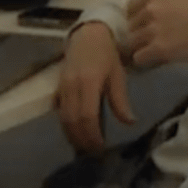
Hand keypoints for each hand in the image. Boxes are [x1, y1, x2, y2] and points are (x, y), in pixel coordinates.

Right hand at [56, 22, 135, 151]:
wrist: (89, 34)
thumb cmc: (107, 54)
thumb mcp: (118, 75)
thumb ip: (120, 100)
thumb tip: (129, 122)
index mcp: (88, 83)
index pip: (87, 116)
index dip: (92, 135)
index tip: (100, 148)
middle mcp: (72, 87)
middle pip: (72, 121)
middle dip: (81, 139)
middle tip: (92, 152)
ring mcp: (62, 87)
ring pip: (63, 118)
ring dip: (72, 135)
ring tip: (83, 146)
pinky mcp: (58, 87)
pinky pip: (59, 110)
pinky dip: (65, 124)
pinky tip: (74, 132)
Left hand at [126, 0, 187, 68]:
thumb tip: (153, 4)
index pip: (130, 6)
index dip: (136, 17)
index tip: (143, 24)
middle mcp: (149, 8)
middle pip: (130, 25)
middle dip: (138, 33)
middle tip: (148, 40)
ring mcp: (152, 28)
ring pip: (132, 43)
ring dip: (140, 48)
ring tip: (151, 52)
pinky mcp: (158, 48)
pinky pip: (139, 57)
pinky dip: (145, 60)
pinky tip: (154, 60)